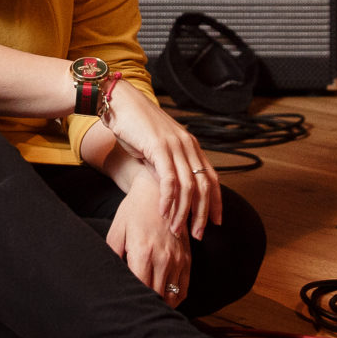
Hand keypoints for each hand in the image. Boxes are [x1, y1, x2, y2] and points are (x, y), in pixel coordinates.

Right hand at [99, 81, 223, 236]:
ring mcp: (175, 146)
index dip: (216, 202)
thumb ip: (167, 166)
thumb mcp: (158, 148)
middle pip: (204, 186)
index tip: (216, 223)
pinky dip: (168, 199)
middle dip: (203, 214)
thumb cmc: (135, 126)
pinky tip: (164, 213)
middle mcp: (188, 146)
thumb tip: (170, 189)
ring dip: (183, 212)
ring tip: (177, 230)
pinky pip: (169, 179)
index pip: (212, 178)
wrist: (120, 102)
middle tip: (199, 235)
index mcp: (191, 146)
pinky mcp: (159, 148)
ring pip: (188, 186)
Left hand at [106, 172, 192, 304]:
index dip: (131, 301)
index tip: (123, 306)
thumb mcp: (117, 230)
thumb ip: (112, 255)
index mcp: (142, 252)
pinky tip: (165, 302)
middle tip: (133, 312)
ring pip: (172, 296)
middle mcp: (163, 258)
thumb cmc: (133, 209)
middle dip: (145, 305)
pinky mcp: (187, 257)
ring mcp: (177, 258)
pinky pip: (184, 288)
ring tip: (149, 309)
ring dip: (161, 305)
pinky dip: (176, 299)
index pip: (139, 288)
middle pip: (156, 296)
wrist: (158, 189)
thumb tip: (108, 276)